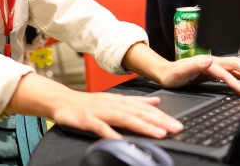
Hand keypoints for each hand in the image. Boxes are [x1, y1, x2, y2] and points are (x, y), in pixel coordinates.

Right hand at [52, 91, 182, 139]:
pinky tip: (121, 140)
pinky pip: (100, 127)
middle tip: (175, 129)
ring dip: (142, 126)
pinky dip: (111, 133)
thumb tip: (156, 102)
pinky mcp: (87, 120)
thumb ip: (136, 102)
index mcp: (120, 101)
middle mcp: (113, 105)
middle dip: (158, 121)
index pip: (145, 109)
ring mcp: (100, 112)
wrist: (62, 101)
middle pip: (138, 113)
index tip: (177, 124)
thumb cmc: (88, 103)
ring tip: (158, 133)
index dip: (162, 117)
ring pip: (124, 119)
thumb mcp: (114, 100)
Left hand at [156, 55, 239, 96]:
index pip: (226, 72)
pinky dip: (238, 75)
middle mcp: (210, 62)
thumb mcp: (181, 71)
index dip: (237, 82)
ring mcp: (211, 65)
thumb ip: (195, 65)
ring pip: (233, 67)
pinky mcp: (210, 70)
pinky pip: (228, 72)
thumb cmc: (171, 74)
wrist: (163, 73)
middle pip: (234, 63)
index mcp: (206, 62)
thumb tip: (210, 59)